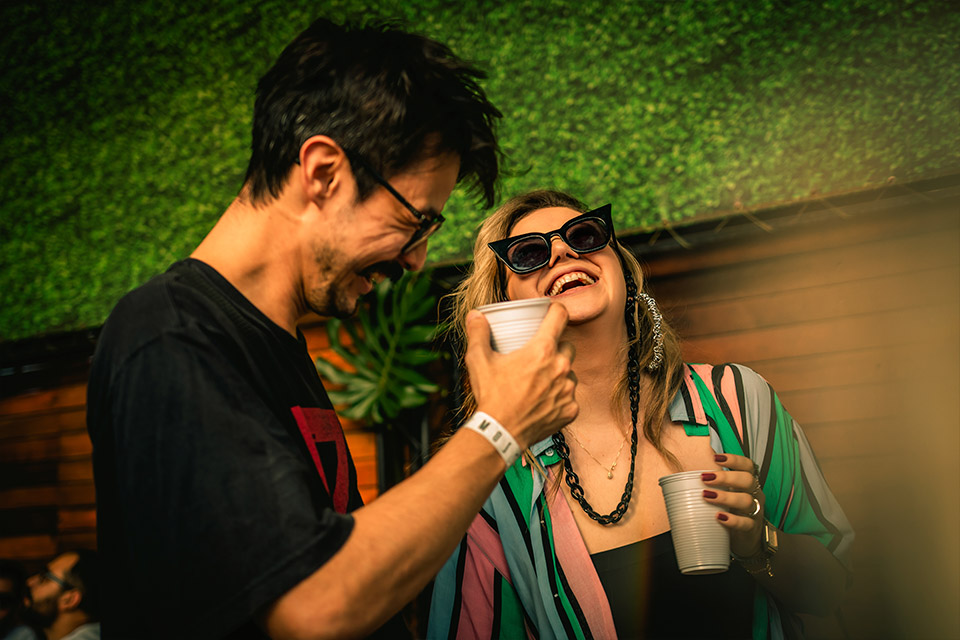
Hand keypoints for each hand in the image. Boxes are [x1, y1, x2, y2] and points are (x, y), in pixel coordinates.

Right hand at [465, 303, 577, 448]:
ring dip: (559, 374)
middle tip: (539, 356)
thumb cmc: (491, 395)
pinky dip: (559, 397)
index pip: (560, 316)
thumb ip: (478, 334)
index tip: (552, 313)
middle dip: (557, 347)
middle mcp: (560, 367)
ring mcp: (568, 390)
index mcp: (542, 350)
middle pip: (568, 345)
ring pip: (571, 372)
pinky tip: (543, 401)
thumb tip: (475, 316)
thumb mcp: (479, 361)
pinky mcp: (571, 409)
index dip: (556, 310)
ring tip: (540, 381)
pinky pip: (570, 397)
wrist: (500, 432)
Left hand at [700, 453, 764, 557]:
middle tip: (705, 479)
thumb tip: (682, 473)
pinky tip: (719, 517)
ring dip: (725, 497)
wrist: (745, 540)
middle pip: (747, 480)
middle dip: (726, 477)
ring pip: (746, 500)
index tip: (716, 458)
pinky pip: (746, 523)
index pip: (747, 466)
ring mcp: (754, 511)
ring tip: (707, 496)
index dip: (734, 459)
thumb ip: (710, 484)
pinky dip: (733, 520)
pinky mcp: (751, 528)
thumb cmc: (730, 511)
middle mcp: (753, 494)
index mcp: (746, 482)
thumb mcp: (723, 495)